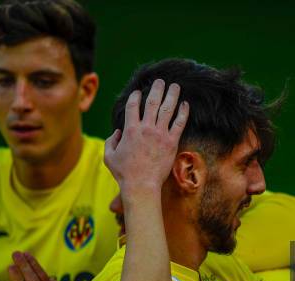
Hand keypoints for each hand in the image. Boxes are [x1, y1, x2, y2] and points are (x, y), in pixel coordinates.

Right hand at [104, 79, 189, 196]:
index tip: (138, 91)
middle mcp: (146, 128)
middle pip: (153, 102)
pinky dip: (183, 112)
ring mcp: (160, 134)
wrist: (142, 185)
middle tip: (161, 81)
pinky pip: (179, 123)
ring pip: (168, 109)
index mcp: (130, 129)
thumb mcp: (109, 156)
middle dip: (157, 89)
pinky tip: (185, 104)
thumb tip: (117, 132)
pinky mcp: (172, 142)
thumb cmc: (124, 173)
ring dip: (172, 95)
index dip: (136, 96)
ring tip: (175, 86)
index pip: (133, 105)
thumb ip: (110, 141)